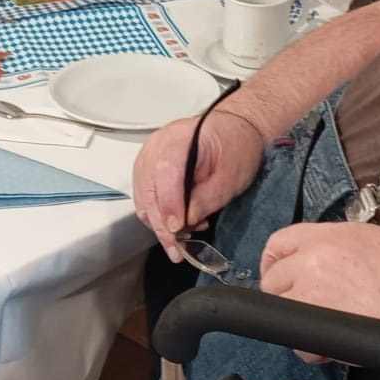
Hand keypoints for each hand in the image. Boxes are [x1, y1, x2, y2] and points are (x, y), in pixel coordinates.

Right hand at [131, 107, 264, 259]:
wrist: (234, 130)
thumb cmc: (236, 147)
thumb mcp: (230, 177)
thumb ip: (206, 199)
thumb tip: (184, 223)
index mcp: (180, 139)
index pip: (166, 173)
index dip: (169, 204)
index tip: (177, 229)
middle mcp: (157, 145)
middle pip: (149, 189)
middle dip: (162, 224)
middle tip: (176, 249)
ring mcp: (149, 155)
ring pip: (143, 197)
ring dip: (159, 223)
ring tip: (182, 239)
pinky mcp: (148, 167)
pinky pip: (145, 196)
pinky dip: (158, 214)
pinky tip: (178, 224)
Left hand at [260, 223, 379, 356]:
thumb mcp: (377, 241)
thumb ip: (340, 248)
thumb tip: (323, 263)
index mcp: (330, 235)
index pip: (279, 242)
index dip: (275, 263)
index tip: (282, 276)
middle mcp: (316, 258)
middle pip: (274, 280)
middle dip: (287, 297)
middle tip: (309, 310)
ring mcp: (315, 291)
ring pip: (283, 312)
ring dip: (299, 325)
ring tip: (328, 332)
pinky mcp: (324, 325)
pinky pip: (300, 342)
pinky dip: (312, 350)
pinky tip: (336, 348)